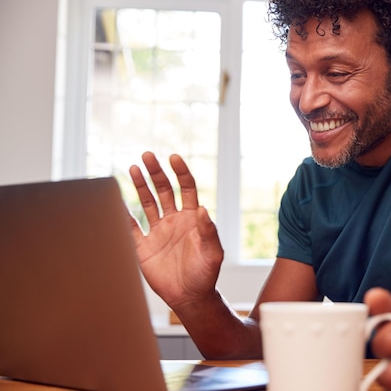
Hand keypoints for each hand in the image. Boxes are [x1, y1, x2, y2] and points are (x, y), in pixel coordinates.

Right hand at [128, 152, 223, 308]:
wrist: (190, 297)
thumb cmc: (206, 274)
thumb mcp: (213, 253)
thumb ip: (208, 231)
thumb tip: (202, 208)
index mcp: (191, 219)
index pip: (186, 188)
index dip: (181, 172)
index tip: (174, 158)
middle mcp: (174, 220)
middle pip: (164, 190)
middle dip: (156, 173)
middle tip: (147, 156)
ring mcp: (158, 232)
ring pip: (147, 203)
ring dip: (140, 186)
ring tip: (132, 168)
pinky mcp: (143, 246)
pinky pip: (130, 227)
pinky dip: (122, 215)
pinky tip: (116, 201)